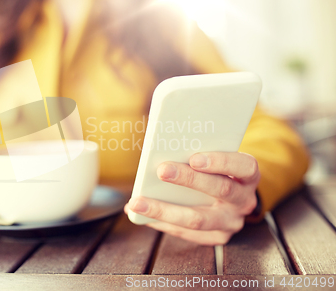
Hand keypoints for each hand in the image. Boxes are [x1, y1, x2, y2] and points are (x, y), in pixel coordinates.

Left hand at [125, 152, 259, 245]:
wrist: (232, 200)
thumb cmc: (216, 172)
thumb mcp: (215, 159)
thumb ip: (198, 154)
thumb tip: (161, 147)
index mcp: (248, 175)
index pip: (244, 166)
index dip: (221, 162)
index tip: (195, 158)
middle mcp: (245, 200)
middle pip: (221, 190)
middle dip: (188, 180)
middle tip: (161, 170)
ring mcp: (232, 222)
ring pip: (199, 219)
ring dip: (164, 210)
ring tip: (137, 202)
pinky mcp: (218, 238)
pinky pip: (188, 234)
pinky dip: (163, 224)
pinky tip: (142, 216)